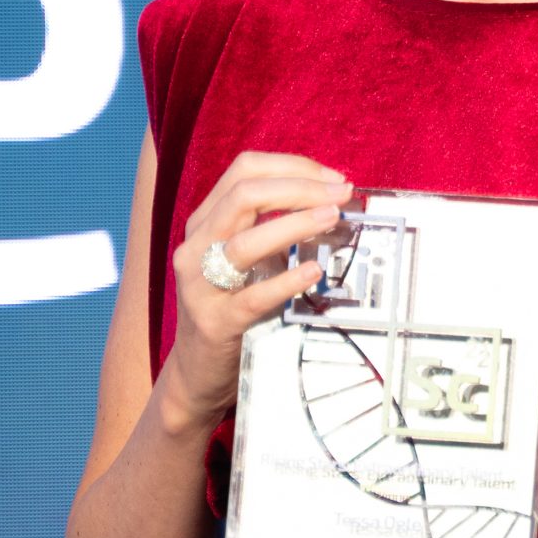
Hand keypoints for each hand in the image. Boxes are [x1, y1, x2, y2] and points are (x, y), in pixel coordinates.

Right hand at [162, 151, 351, 424]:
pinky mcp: (216, 323)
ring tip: (333, 218)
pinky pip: (252, 297)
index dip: (292, 166)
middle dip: (299, 188)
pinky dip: (286, 280)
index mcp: (204, 222)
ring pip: (245, 242)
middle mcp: (196, 246)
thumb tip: (333, 204)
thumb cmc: (232, 306)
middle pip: (244, 195)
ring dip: (295, 224)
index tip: (333, 177)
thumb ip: (275, 229)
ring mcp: (201, 285)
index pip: (244, 171)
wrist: (196, 371)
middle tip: (341, 195)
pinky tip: (314, 272)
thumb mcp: (247, 260)